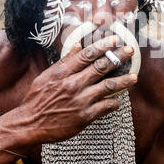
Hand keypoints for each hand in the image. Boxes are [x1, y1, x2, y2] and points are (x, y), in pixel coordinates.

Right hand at [15, 35, 136, 144]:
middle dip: (118, 57)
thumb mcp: (47, 76)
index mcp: (63, 72)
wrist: (30, 124)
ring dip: (123, 80)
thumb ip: (64, 61)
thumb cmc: (37, 99)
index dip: (103, 46)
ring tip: (133, 77)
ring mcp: (80, 100)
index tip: (115, 40)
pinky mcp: (84, 117)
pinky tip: (119, 99)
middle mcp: (73, 84)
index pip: (87, 55)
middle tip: (130, 51)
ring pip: (107, 86)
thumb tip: (78, 46)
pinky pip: (105, 107)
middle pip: (101, 67)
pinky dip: (114, 102)